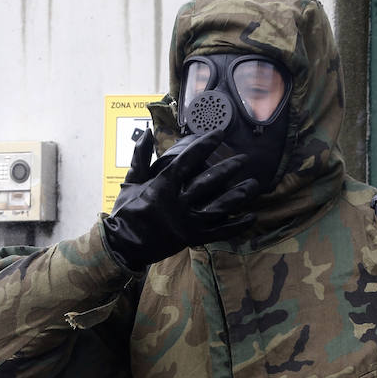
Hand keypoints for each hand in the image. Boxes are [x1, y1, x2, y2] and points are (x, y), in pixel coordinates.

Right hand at [101, 130, 259, 270]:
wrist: (122, 245)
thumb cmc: (126, 212)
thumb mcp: (130, 182)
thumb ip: (141, 157)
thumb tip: (146, 132)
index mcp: (162, 186)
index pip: (188, 161)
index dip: (205, 146)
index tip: (220, 135)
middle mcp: (178, 203)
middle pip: (208, 182)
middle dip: (228, 169)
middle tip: (244, 159)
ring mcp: (186, 222)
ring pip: (218, 207)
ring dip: (238, 195)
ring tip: (254, 184)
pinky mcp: (192, 239)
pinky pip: (219, 233)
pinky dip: (236, 226)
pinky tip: (251, 217)